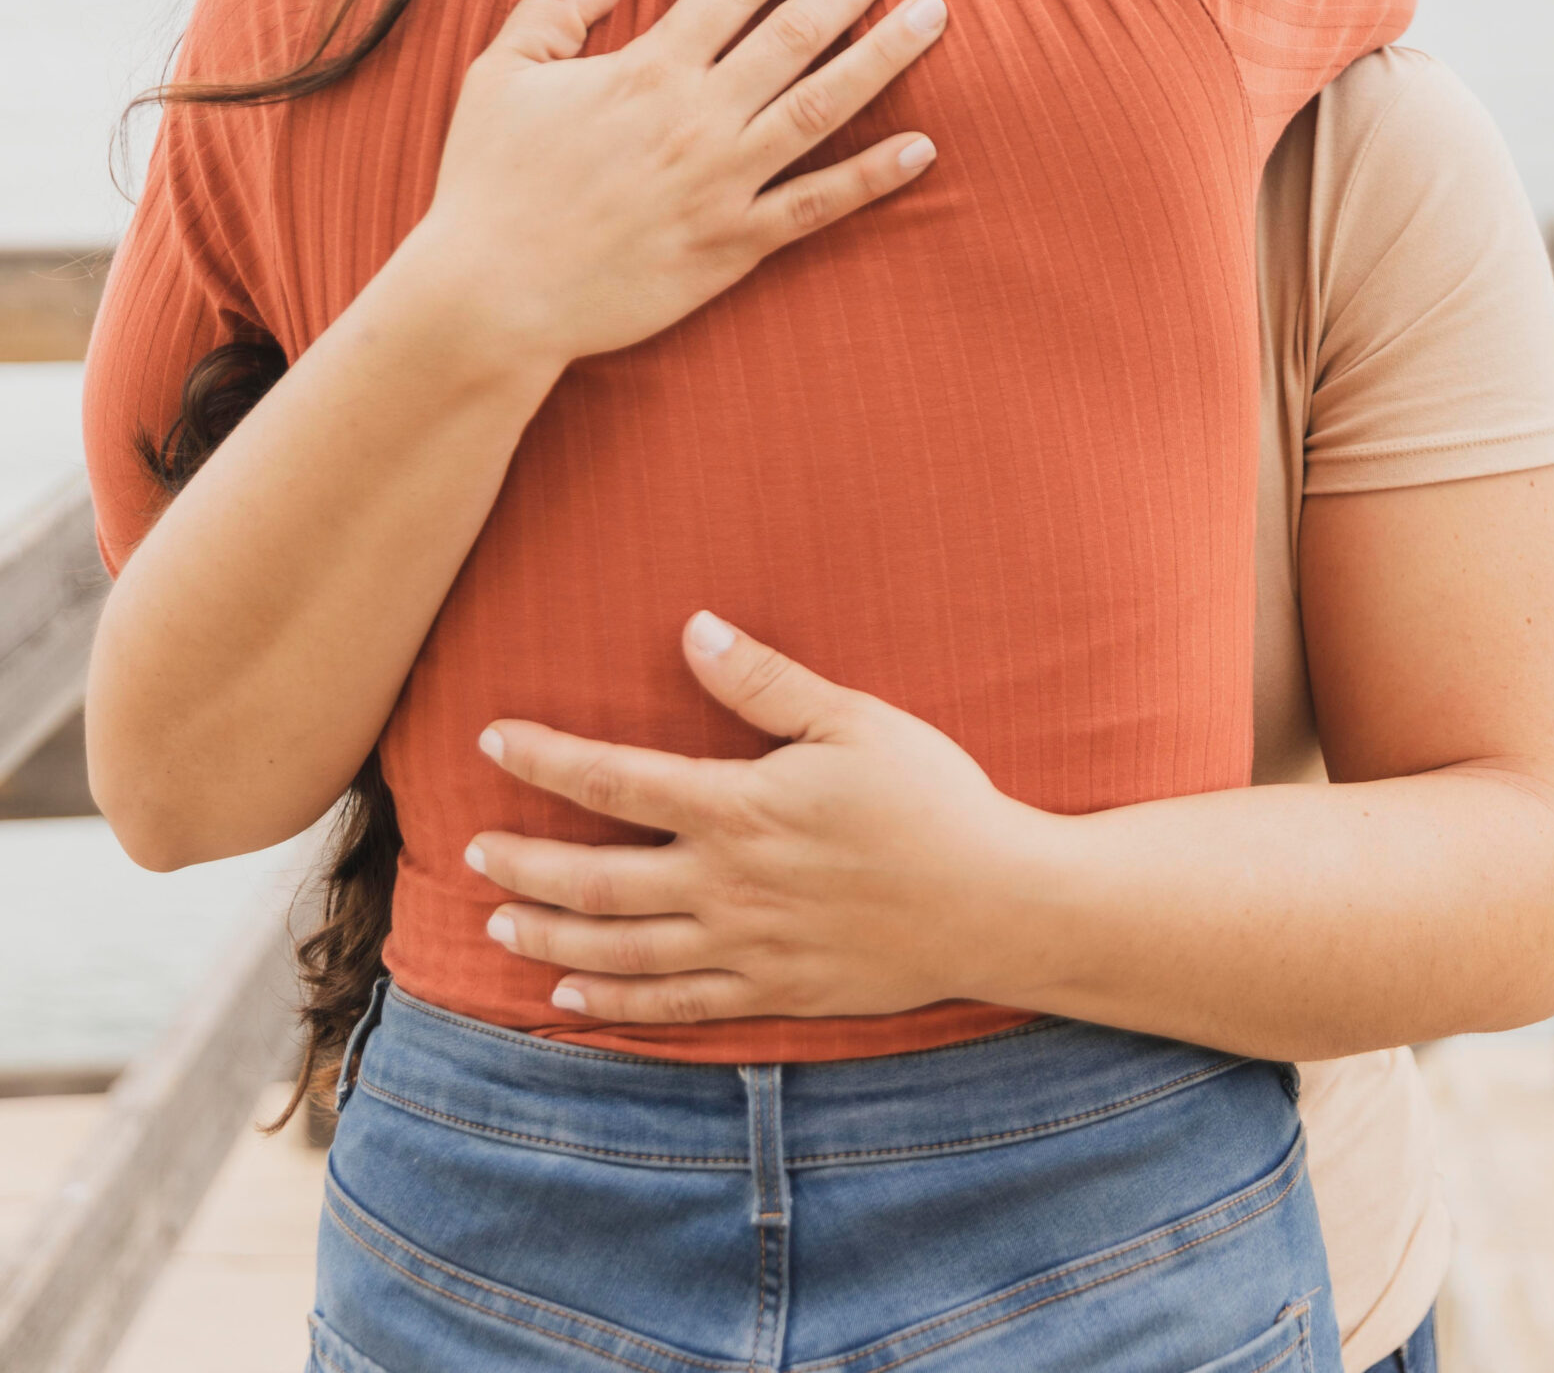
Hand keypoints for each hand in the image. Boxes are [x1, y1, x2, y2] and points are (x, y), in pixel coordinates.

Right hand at [408, 0, 945, 373]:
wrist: (492, 298)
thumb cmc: (490, 184)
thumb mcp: (501, 74)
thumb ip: (557, 4)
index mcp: (648, 70)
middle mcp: (698, 117)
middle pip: (797, 32)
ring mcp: (723, 183)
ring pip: (823, 107)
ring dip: (885, 57)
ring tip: (935, 16)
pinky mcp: (733, 245)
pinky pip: (816, 206)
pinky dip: (872, 178)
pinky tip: (922, 149)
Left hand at [466, 616, 1047, 1026]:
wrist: (999, 905)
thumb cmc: (933, 799)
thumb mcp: (856, 720)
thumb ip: (767, 682)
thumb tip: (693, 629)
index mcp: (742, 808)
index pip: (618, 782)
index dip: (547, 760)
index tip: (493, 739)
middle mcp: (729, 885)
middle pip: (599, 878)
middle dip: (527, 862)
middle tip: (471, 849)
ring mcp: (747, 948)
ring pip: (622, 949)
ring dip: (551, 937)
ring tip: (496, 923)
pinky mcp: (773, 991)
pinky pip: (676, 1006)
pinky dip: (616, 1005)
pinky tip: (571, 1000)